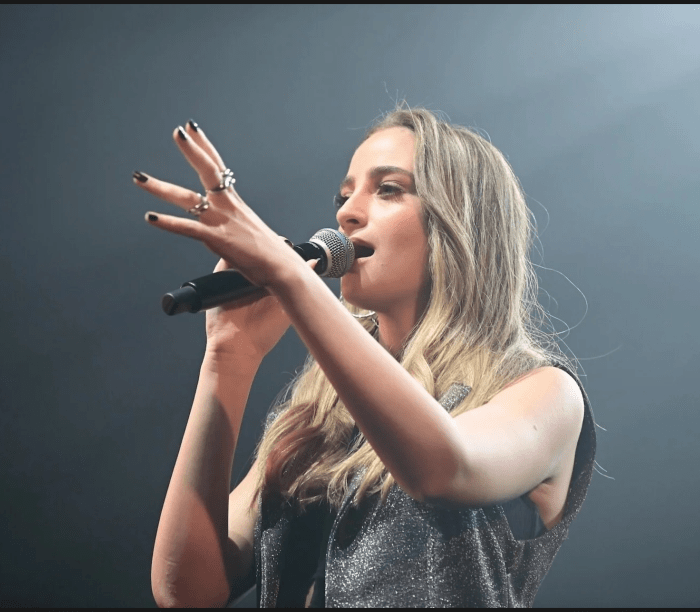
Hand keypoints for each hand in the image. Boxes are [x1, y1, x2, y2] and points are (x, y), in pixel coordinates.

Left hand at [136, 121, 314, 360]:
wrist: (284, 269)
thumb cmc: (271, 258)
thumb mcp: (251, 241)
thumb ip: (236, 241)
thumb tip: (233, 253)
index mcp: (235, 205)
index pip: (219, 169)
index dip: (204, 147)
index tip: (192, 129)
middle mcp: (228, 207)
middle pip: (208, 170)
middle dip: (191, 150)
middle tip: (177, 131)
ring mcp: (222, 221)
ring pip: (187, 199)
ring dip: (160, 187)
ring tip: (139, 177)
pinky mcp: (218, 239)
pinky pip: (187, 228)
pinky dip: (168, 223)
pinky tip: (150, 217)